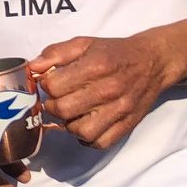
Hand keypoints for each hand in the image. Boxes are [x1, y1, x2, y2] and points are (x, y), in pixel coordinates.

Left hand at [33, 33, 176, 150]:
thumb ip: (55, 53)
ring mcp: (120, 110)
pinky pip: (100, 143)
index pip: (54, 86)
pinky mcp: (128, 125)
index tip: (50, 83)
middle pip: (63, 110)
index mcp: (96, 66)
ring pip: (80, 132)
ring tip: (71, 113)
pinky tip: (86, 124)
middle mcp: (108, 89)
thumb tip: (32, 68)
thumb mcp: (84, 43)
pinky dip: (88, 139)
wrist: (154, 61)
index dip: (46, 86)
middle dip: (52, 106)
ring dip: (69, 125)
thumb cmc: (114, 52)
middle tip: (56, 100)